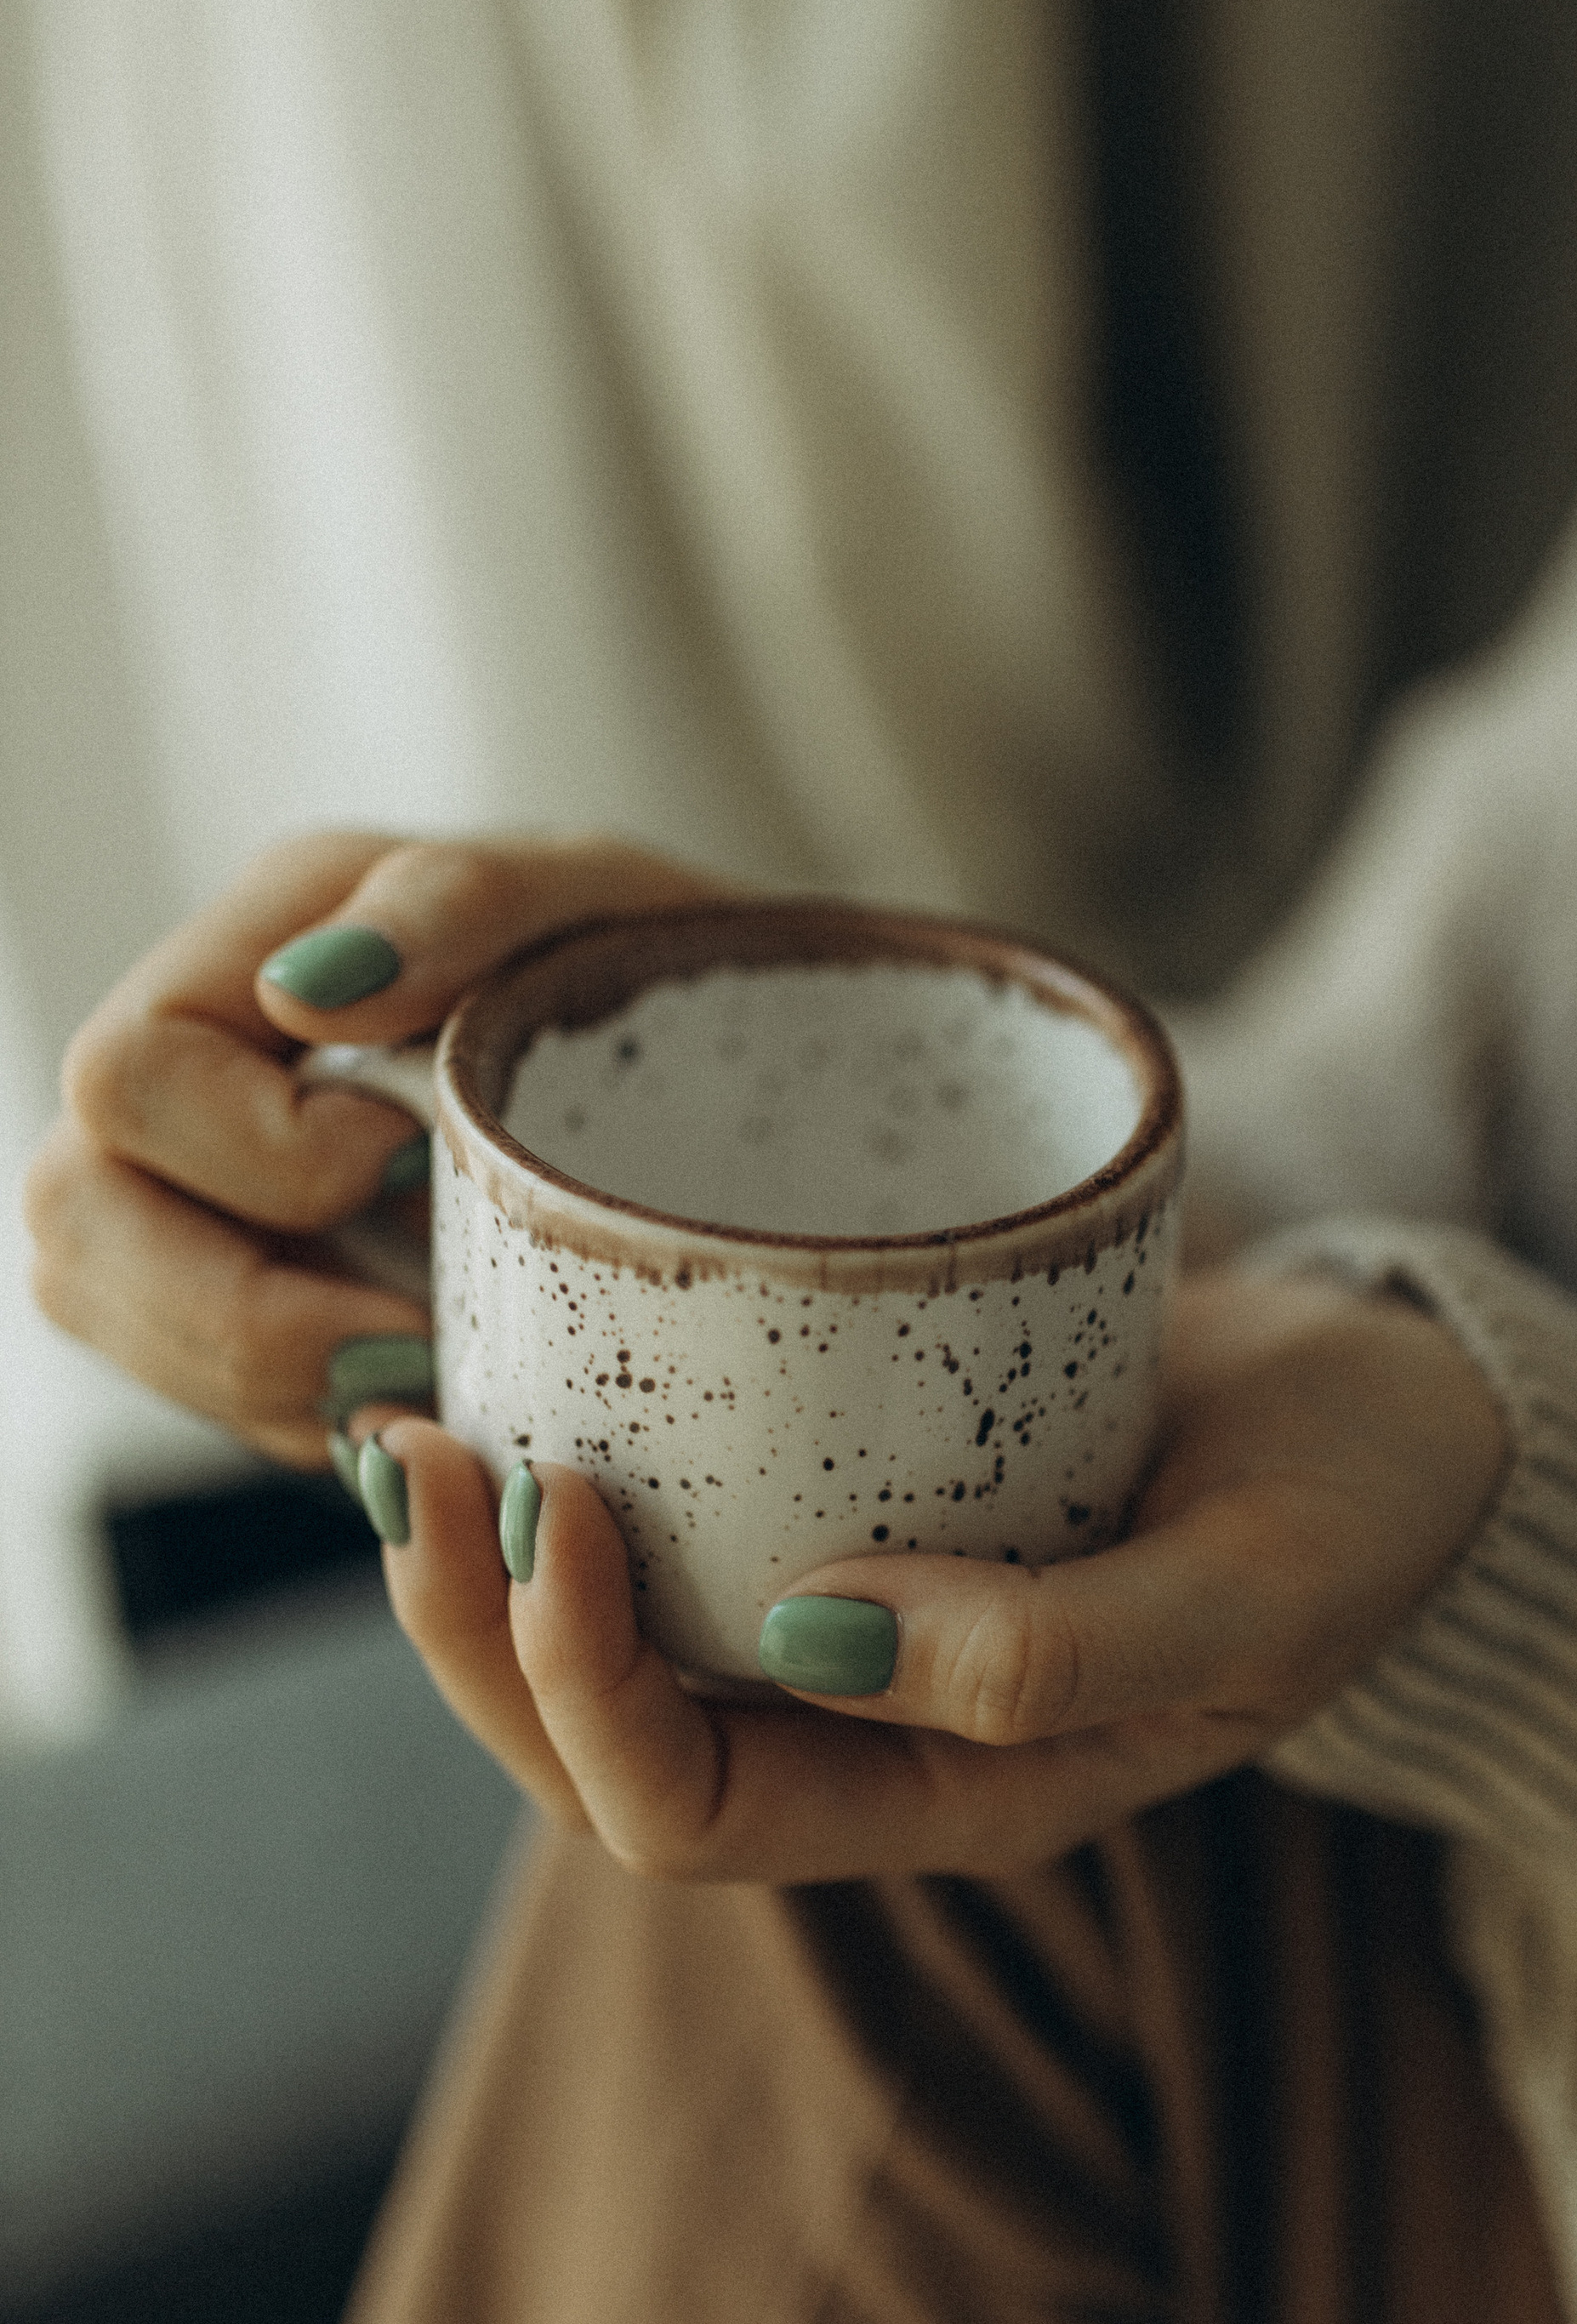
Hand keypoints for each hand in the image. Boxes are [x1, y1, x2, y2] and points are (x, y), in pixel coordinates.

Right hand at [24, 830, 718, 1465]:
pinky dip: (309, 1420)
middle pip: (75, 1219)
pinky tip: (415, 1402)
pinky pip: (209, 1395)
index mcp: (262, 941)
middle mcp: (198, 1068)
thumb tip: (310, 989)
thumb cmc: (666, 973)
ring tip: (422, 1381)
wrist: (753, 1092)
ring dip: (267, 1385)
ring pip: (112, 1320)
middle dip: (242, 1316)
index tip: (418, 1165)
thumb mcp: (601, 903)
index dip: (261, 1155)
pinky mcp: (255, 1302)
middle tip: (413, 1337)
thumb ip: (464, 904)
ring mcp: (202, 1193)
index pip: (132, 1075)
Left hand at [356, 1269, 1508, 1876]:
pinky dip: (578, 1474)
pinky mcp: (852, 1511)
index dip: (577, 1682)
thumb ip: (1057, 1652)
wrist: (1412, 1426)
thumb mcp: (1253, 1591)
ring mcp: (852, 1629)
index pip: (685, 1812)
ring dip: (488, 1560)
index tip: (557, 1498)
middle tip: (415, 1451)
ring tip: (413, 1416)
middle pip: (594, 1750)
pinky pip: (671, 1535)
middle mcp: (868, 1739)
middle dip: (475, 1626)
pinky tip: (519, 1372)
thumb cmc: (1356, 1512)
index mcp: (948, 1801)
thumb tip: (803, 1638)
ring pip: (604, 1649)